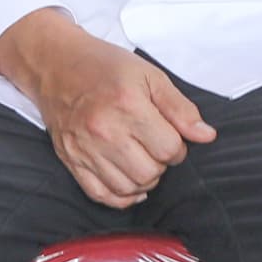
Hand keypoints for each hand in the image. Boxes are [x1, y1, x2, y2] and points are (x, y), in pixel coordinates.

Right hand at [0, 8, 215, 208]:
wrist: (56, 65)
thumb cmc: (105, 67)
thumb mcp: (150, 75)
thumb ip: (180, 108)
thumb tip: (206, 136)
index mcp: (127, 105)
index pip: (168, 148)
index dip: (178, 146)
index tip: (170, 135)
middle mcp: (104, 131)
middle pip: (150, 172)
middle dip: (161, 163)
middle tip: (155, 146)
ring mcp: (84, 149)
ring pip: (128, 188)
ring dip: (144, 179)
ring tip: (142, 159)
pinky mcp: (70, 161)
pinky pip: (101, 195)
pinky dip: (121, 196)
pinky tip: (129, 181)